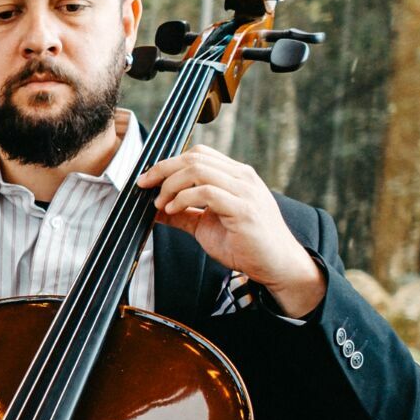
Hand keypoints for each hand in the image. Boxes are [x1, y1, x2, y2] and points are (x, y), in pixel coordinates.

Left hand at [136, 144, 325, 316]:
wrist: (275, 265)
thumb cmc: (244, 244)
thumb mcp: (204, 225)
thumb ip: (182, 213)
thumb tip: (154, 208)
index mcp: (236, 176)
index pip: (199, 154)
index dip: (169, 162)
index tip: (148, 179)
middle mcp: (242, 177)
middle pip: (195, 158)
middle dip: (163, 170)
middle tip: (144, 186)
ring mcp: (245, 191)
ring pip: (198, 170)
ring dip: (171, 185)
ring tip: (160, 203)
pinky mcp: (244, 209)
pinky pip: (207, 192)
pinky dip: (183, 198)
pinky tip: (173, 210)